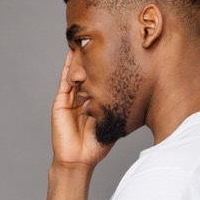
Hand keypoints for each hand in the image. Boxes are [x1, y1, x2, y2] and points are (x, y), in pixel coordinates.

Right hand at [51, 51, 111, 168]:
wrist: (79, 159)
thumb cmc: (96, 146)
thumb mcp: (112, 123)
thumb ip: (118, 112)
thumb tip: (138, 99)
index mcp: (93, 104)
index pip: (100, 82)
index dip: (106, 69)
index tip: (117, 54)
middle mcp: (81, 99)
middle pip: (87, 74)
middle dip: (93, 59)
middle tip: (102, 40)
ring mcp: (70, 99)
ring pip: (76, 75)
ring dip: (80, 59)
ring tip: (85, 41)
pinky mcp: (61, 102)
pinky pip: (65, 81)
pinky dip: (67, 67)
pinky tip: (72, 54)